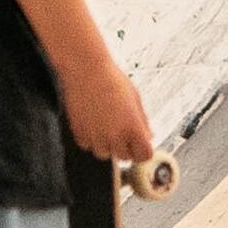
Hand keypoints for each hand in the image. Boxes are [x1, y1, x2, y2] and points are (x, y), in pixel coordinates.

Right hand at [60, 55, 155, 171]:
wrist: (86, 70)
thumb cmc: (110, 78)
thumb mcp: (135, 98)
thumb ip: (142, 121)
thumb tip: (147, 134)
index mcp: (133, 128)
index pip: (144, 155)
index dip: (143, 150)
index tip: (141, 146)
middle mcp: (115, 136)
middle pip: (125, 157)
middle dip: (126, 147)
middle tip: (122, 131)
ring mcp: (96, 137)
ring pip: (105, 154)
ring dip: (107, 144)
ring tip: (106, 125)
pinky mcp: (80, 134)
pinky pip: (88, 146)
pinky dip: (91, 139)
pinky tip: (93, 123)